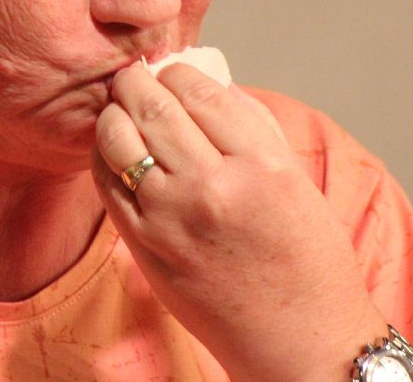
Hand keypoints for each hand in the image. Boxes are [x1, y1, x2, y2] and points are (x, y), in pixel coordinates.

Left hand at [92, 62, 387, 381]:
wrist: (301, 340)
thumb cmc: (308, 259)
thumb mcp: (295, 178)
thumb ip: (249, 126)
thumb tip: (203, 83)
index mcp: (261, 164)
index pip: (198, 89)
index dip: (176, 70)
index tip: (172, 71)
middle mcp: (213, 188)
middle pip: (153, 107)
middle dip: (135, 82)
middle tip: (132, 76)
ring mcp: (172, 220)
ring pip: (119, 139)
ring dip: (114, 114)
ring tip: (120, 109)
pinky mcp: (145, 248)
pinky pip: (107, 185)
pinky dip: (104, 157)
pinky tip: (114, 150)